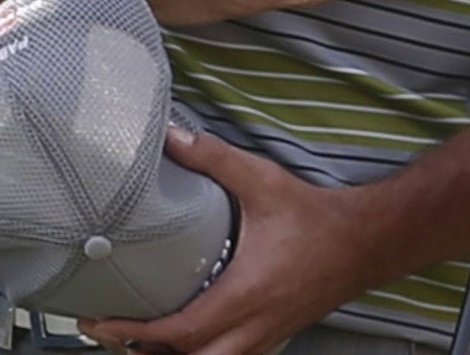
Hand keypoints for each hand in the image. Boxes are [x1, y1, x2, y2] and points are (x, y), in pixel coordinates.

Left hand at [83, 127, 379, 354]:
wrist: (366, 241)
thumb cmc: (314, 216)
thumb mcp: (261, 180)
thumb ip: (212, 157)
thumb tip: (169, 137)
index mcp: (245, 295)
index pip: (183, 333)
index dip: (137, 333)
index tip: (103, 321)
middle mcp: (255, 325)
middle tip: (107, 333)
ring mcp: (267, 335)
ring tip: (135, 338)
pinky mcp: (275, 333)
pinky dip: (202, 353)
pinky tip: (183, 337)